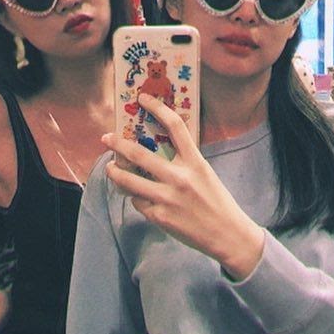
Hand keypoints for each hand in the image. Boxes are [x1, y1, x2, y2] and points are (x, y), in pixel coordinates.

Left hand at [102, 94, 264, 279]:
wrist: (227, 235)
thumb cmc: (217, 202)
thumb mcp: (205, 174)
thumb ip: (184, 162)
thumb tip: (157, 150)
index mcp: (195, 162)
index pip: (175, 127)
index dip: (158, 108)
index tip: (143, 99)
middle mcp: (179, 177)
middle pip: (140, 154)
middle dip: (118, 144)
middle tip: (106, 138)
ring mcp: (167, 198)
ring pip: (129, 181)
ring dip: (115, 172)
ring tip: (110, 168)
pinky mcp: (160, 216)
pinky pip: (138, 202)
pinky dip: (137, 198)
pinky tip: (140, 198)